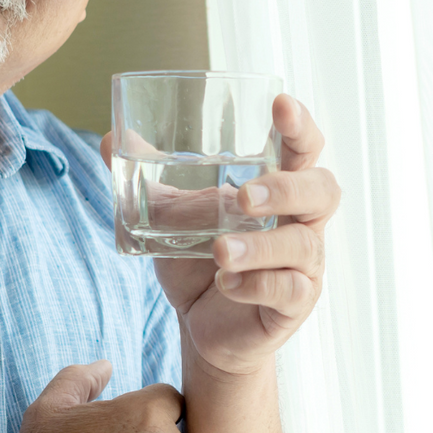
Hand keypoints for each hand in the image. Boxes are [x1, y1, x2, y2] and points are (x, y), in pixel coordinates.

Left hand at [101, 94, 339, 378]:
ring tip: (220, 250)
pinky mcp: (296, 302)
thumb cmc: (198, 262)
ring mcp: (304, 263)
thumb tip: (110, 138)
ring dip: (261, 245)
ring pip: (303, 244)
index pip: (303, 148)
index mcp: (279, 187)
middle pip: (322, 189)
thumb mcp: (170, 218)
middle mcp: (301, 220)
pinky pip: (289, 289)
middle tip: (244, 196)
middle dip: (287, 188)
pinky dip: (256, 284)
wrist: (201, 328)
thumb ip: (149, 181)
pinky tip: (227, 283)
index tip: (281, 104)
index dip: (299, 125)